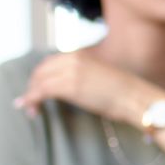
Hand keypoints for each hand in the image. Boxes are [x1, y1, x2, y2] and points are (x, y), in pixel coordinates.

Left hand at [14, 52, 164, 126]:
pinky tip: (31, 110)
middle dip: (32, 85)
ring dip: (30, 95)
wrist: (136, 98)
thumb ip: (85, 76)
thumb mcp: (102, 77)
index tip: (36, 89)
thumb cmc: (125, 93)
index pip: (51, 62)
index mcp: (81, 54)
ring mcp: (70, 71)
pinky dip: (32, 100)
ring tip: (30, 109)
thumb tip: (74, 89)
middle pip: (41, 70)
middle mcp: (73, 58)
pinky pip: (41, 91)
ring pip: (38, 81)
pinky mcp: (68, 86)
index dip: (40, 76)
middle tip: (28, 101)